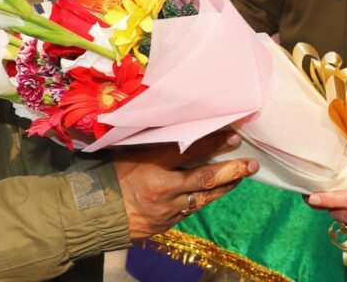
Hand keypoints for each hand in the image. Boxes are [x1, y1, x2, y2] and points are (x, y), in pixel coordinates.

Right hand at [114, 131, 257, 238]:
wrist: (95, 212)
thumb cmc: (112, 174)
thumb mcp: (130, 152)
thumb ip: (157, 142)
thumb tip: (183, 123)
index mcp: (150, 163)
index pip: (189, 150)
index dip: (214, 142)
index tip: (234, 136)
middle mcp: (162, 186)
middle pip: (204, 177)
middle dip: (232, 170)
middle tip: (251, 164)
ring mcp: (166, 208)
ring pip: (204, 197)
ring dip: (226, 186)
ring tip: (242, 175)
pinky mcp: (167, 223)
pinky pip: (191, 209)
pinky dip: (205, 199)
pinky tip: (218, 191)